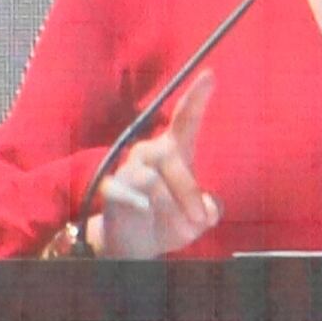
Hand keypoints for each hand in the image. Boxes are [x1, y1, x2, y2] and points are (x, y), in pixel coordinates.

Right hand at [88, 72, 220, 260]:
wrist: (134, 245)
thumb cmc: (168, 221)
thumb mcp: (196, 218)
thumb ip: (208, 210)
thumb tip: (209, 210)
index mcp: (174, 151)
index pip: (185, 120)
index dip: (196, 97)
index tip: (210, 75)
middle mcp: (149, 153)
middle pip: (169, 155)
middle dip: (188, 190)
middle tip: (202, 220)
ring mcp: (128, 170)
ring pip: (151, 179)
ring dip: (171, 208)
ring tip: (183, 232)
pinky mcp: (111, 190)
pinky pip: (124, 192)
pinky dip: (137, 203)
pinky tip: (144, 209)